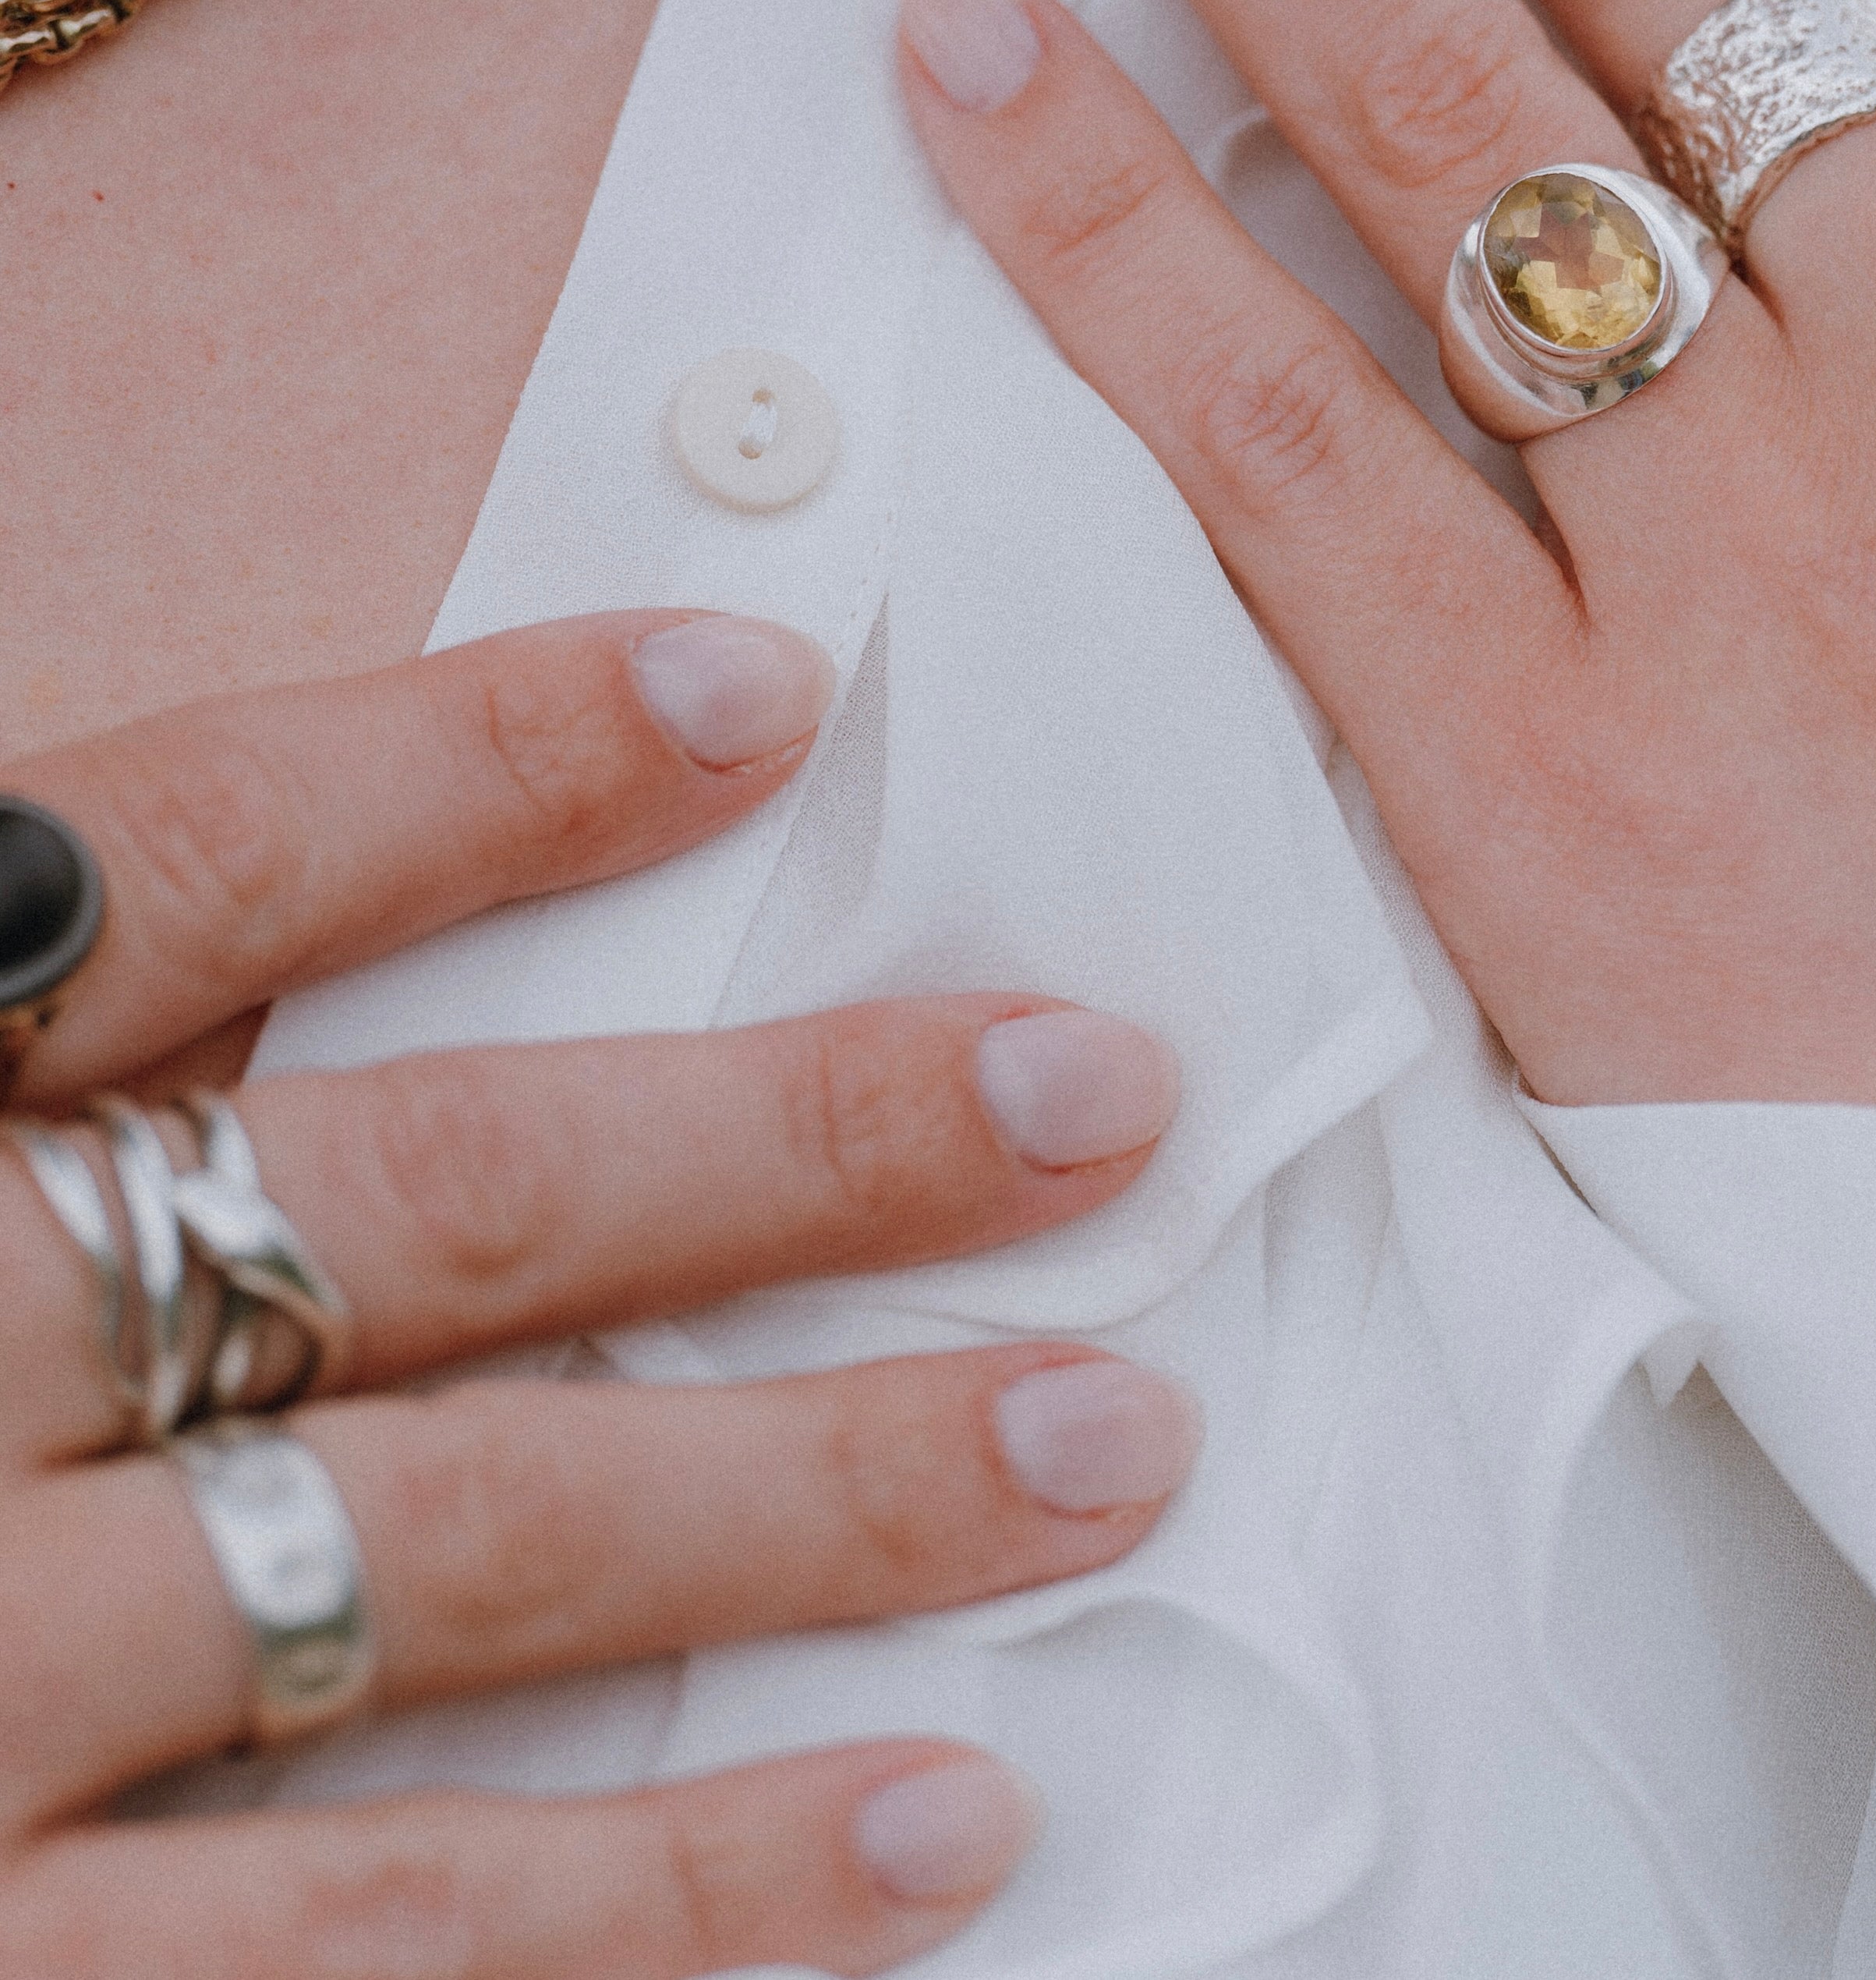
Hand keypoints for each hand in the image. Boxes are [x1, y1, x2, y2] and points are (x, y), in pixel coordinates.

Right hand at [0, 615, 1194, 1975]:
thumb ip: (26, 979)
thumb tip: (159, 893)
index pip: (172, 866)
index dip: (481, 762)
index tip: (761, 682)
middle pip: (403, 1207)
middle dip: (788, 1146)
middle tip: (1103, 1090)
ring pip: (451, 1573)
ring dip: (822, 1512)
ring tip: (1110, 1443)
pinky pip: (372, 1971)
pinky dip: (674, 1912)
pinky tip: (936, 1845)